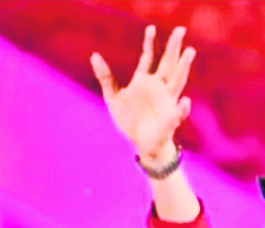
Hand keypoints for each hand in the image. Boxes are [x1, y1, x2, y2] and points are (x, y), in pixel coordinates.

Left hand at [90, 25, 194, 162]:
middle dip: (173, 48)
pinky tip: (185, 102)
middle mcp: (159, 87)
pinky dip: (182, 108)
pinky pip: (178, 113)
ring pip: (178, 81)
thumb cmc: (129, 119)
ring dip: (183, 68)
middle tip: (180, 30)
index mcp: (144, 81)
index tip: (151, 28)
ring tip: (189, 52)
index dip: (149, 43)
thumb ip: (105, 77)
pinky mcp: (171, 119)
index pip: (149, 58)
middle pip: (168, 64)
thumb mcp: (113, 98)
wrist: (141, 143)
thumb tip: (94, 55)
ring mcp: (167, 101)